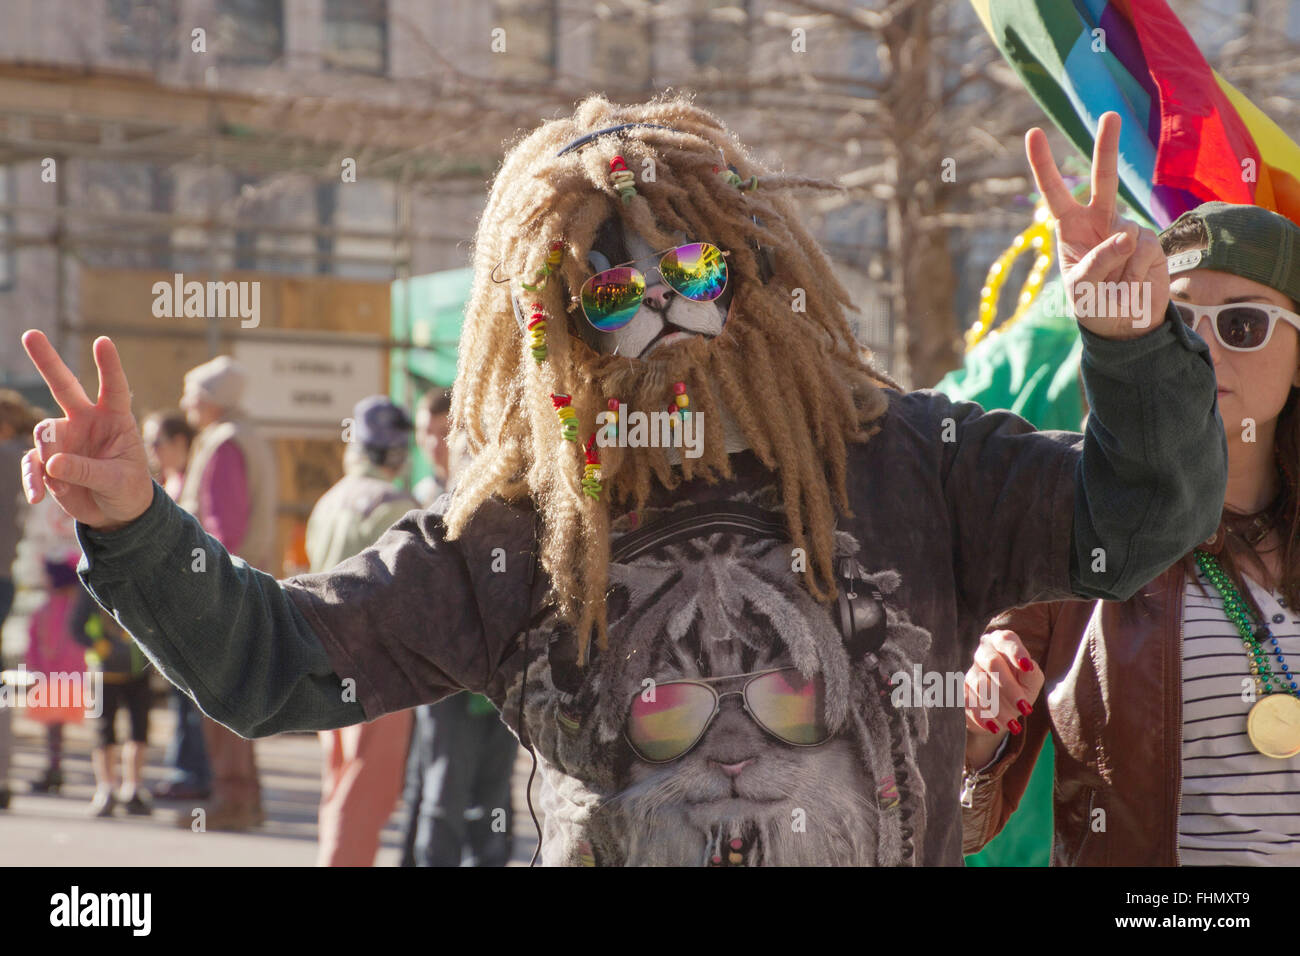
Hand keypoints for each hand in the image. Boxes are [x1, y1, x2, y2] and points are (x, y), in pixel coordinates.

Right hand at [20, 330, 153, 529]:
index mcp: (115, 419)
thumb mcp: (117, 481)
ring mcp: (65, 439)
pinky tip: (38, 496)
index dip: (109, 366)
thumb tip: (51, 463)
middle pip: (63, 386)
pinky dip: (34, 480)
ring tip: (65, 483)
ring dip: (51, 456)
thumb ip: (89, 471)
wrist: (115, 513)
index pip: (114, 388)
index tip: (103, 341)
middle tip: (30, 334)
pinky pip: (32, 463)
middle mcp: (87, 421)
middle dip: (47, 361)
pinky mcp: (47, 460)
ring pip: (45, 433)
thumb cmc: (127, 489)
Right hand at [964, 628, 1043, 769]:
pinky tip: (993, 727)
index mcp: (1001, 644)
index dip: (1015, 651)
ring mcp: (969, 671)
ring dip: (997, 707)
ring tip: (1013, 724)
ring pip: (979, 685)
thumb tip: (1027, 667)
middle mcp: (983, 653)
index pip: (1005, 639)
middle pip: (992, 663)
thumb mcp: (1032, 681)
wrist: (1002, 710)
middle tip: (1025, 709)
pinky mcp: (960, 691)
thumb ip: (1031, 673)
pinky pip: (966, 701)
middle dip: (1009, 688)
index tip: (1026, 667)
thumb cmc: (1021, 688)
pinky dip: (981, 716)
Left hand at [1026, 111, 1168, 338]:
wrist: (1123, 326)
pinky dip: (1137, 275)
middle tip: (1110, 114)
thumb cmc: (1092, 304)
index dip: (1043, 165)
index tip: (1033, 133)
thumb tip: (1127, 235)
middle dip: (1107, 146)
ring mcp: (1127, 229)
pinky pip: (1143, 253)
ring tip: (1116, 289)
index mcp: (1070, 228)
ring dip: (1119, 271)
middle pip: (1104, 179)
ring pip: (1125, 238)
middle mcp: (1099, 221)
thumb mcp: (1083, 288)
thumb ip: (1098, 262)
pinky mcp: (1152, 242)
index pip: (1054, 193)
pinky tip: (1134, 285)